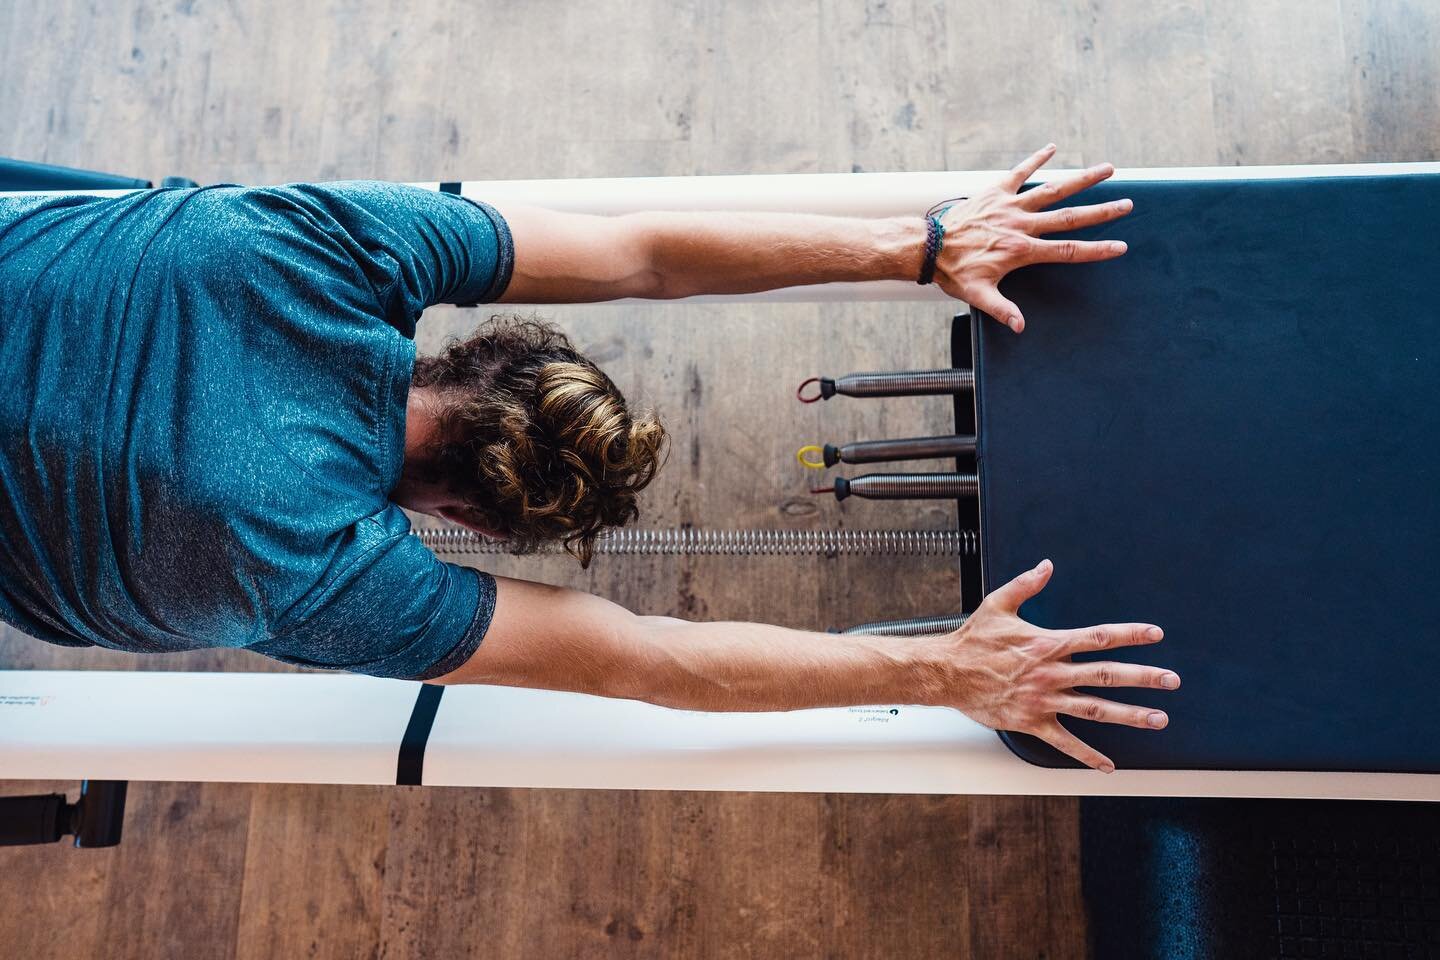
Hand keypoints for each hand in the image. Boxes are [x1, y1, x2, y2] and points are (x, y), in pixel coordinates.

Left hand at [933, 144, 1131, 332]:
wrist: (928, 247)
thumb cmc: (954, 273)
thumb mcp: (978, 295)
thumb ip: (1002, 310)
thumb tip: (1020, 327)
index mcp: (1021, 250)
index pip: (1067, 251)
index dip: (1096, 250)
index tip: (1120, 247)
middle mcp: (1021, 225)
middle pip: (1069, 217)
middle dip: (1101, 211)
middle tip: (1127, 204)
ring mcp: (1009, 206)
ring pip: (1052, 190)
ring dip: (1081, 179)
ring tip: (1107, 168)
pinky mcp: (995, 191)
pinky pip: (1020, 172)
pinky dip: (1036, 159)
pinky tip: (1053, 147)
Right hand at [942, 558, 1178, 771]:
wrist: (946, 673)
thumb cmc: (972, 640)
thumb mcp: (998, 604)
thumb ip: (1026, 585)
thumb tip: (1047, 566)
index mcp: (1047, 643)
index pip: (1098, 637)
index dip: (1129, 634)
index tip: (1155, 634)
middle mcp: (1051, 673)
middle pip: (1107, 674)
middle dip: (1144, 678)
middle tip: (1171, 680)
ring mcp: (1044, 700)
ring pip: (1095, 709)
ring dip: (1129, 715)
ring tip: (1158, 719)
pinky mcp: (1032, 722)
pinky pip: (1065, 742)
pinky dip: (1088, 756)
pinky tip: (1108, 766)